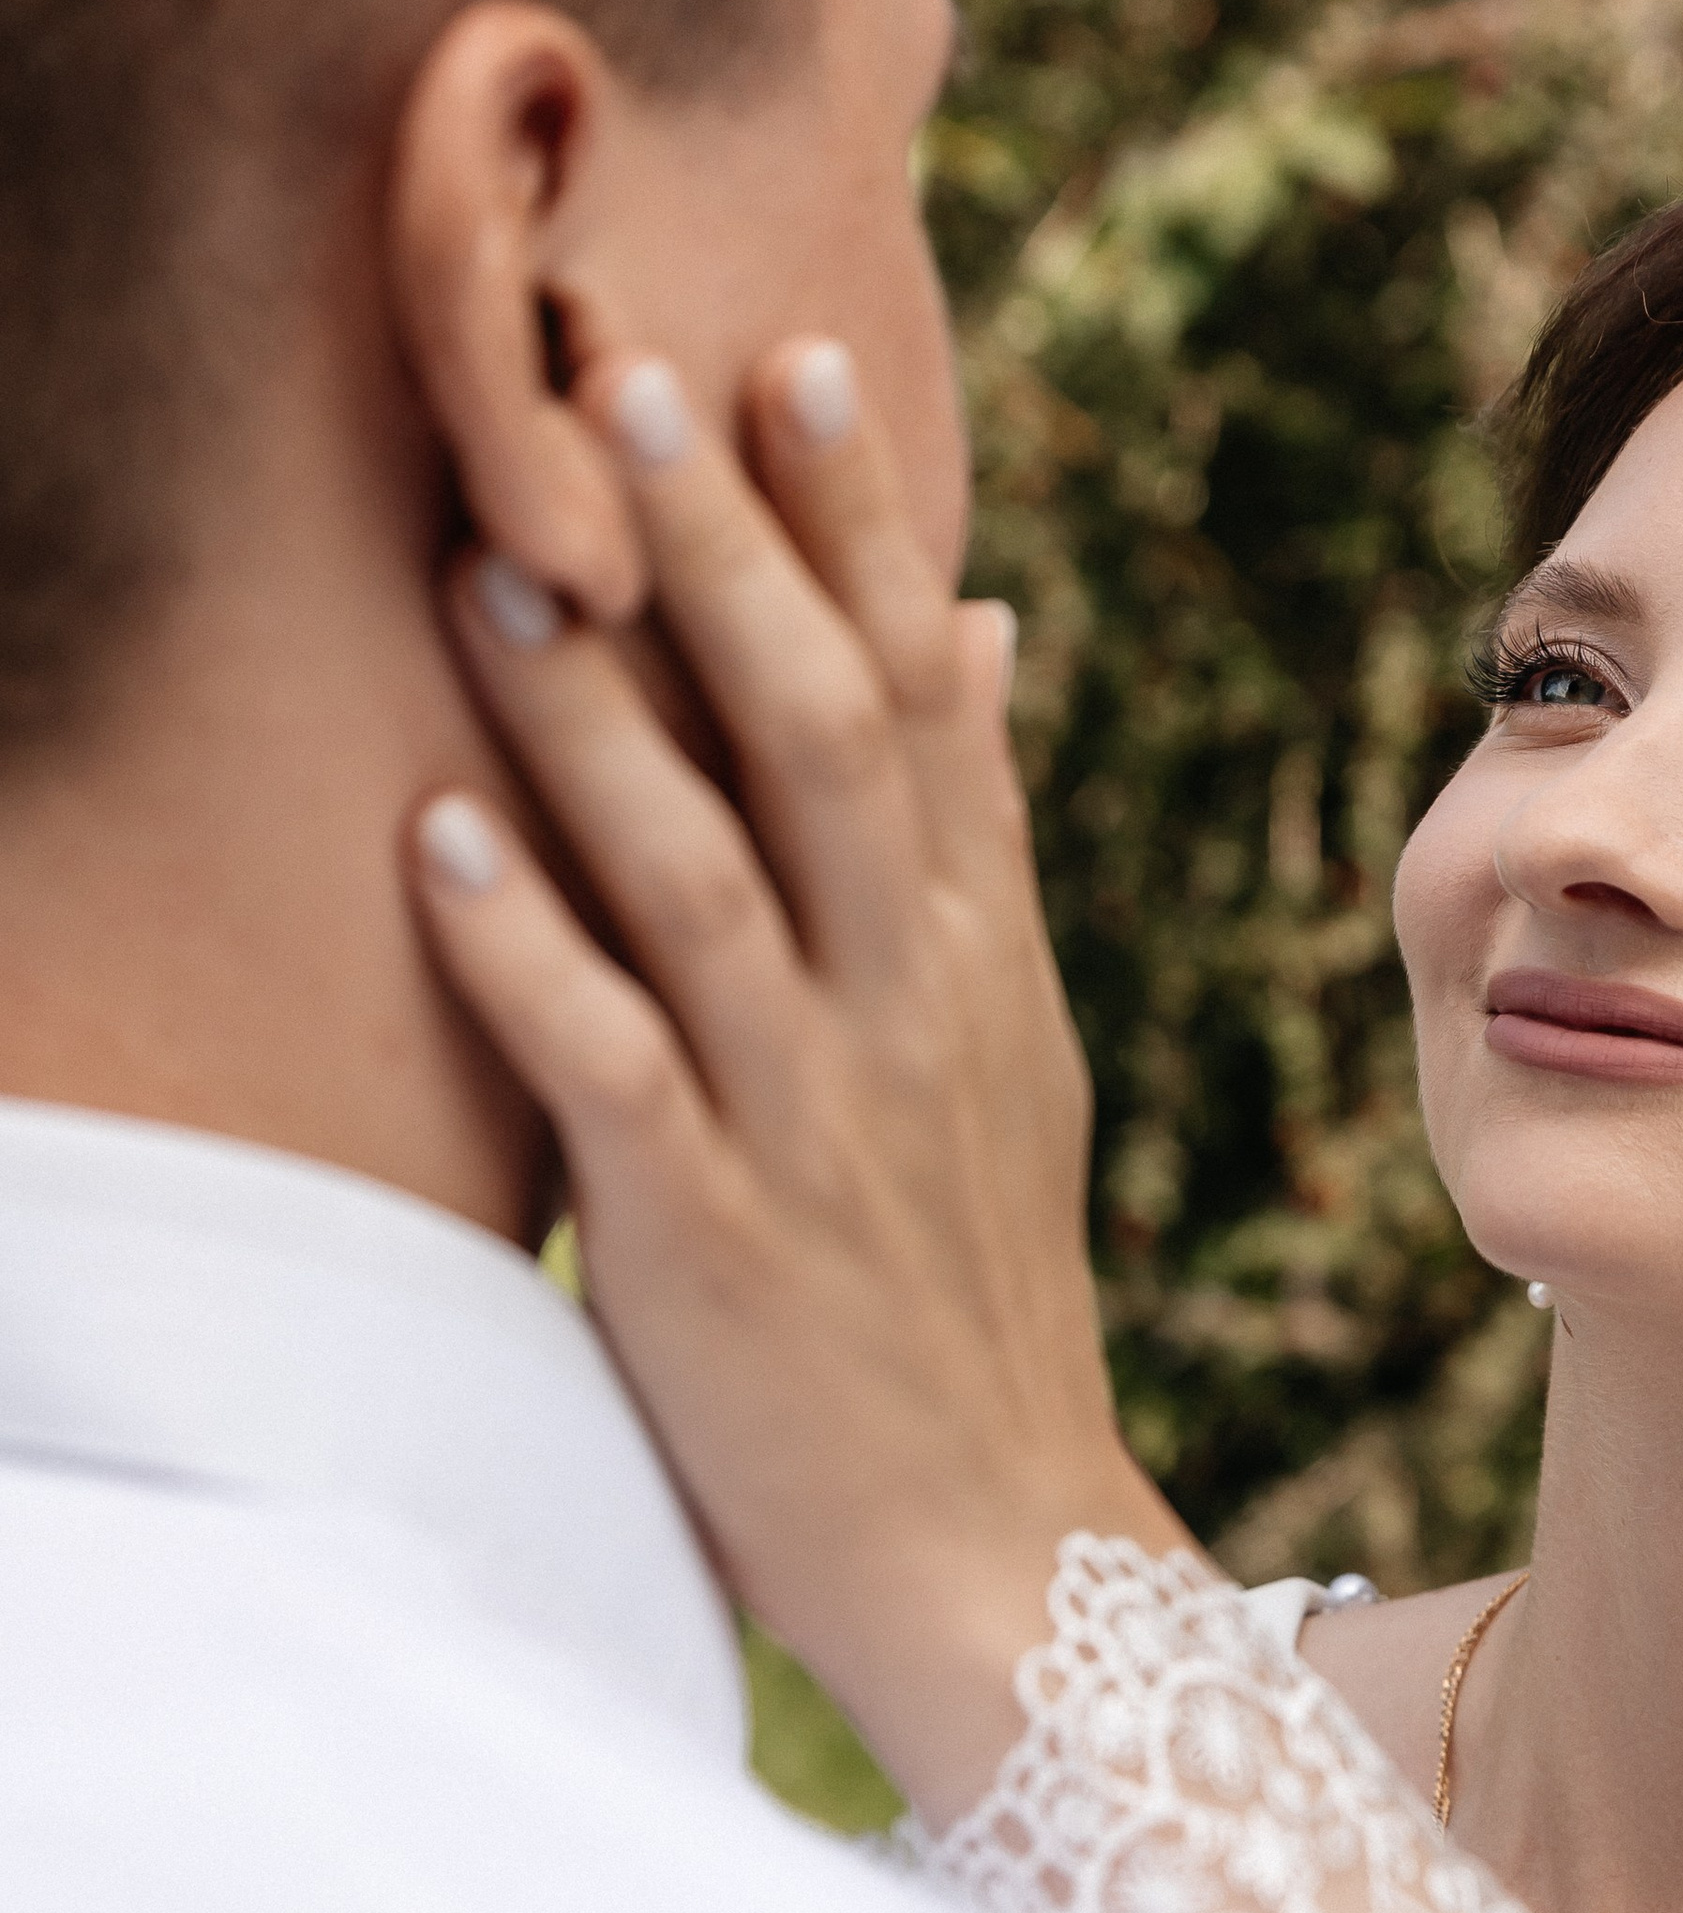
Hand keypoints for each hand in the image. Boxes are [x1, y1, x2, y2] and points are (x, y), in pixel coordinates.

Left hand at [404, 337, 1177, 1827]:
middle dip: (724, 559)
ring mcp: (815, 1124)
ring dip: (599, 722)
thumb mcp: (1015, 1045)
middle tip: (624, 380)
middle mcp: (907, 1012)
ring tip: (493, 567)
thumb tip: (976, 623)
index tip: (794, 360)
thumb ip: (974, 836)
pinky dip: (527, 957)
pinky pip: (612, 1074)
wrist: (1002, 1551)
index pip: (921, 702)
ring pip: (704, 883)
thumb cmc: (976, 1286)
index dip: (856, 531)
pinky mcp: (711, 1241)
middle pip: (819, 744)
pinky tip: (436, 841)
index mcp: (975, 956)